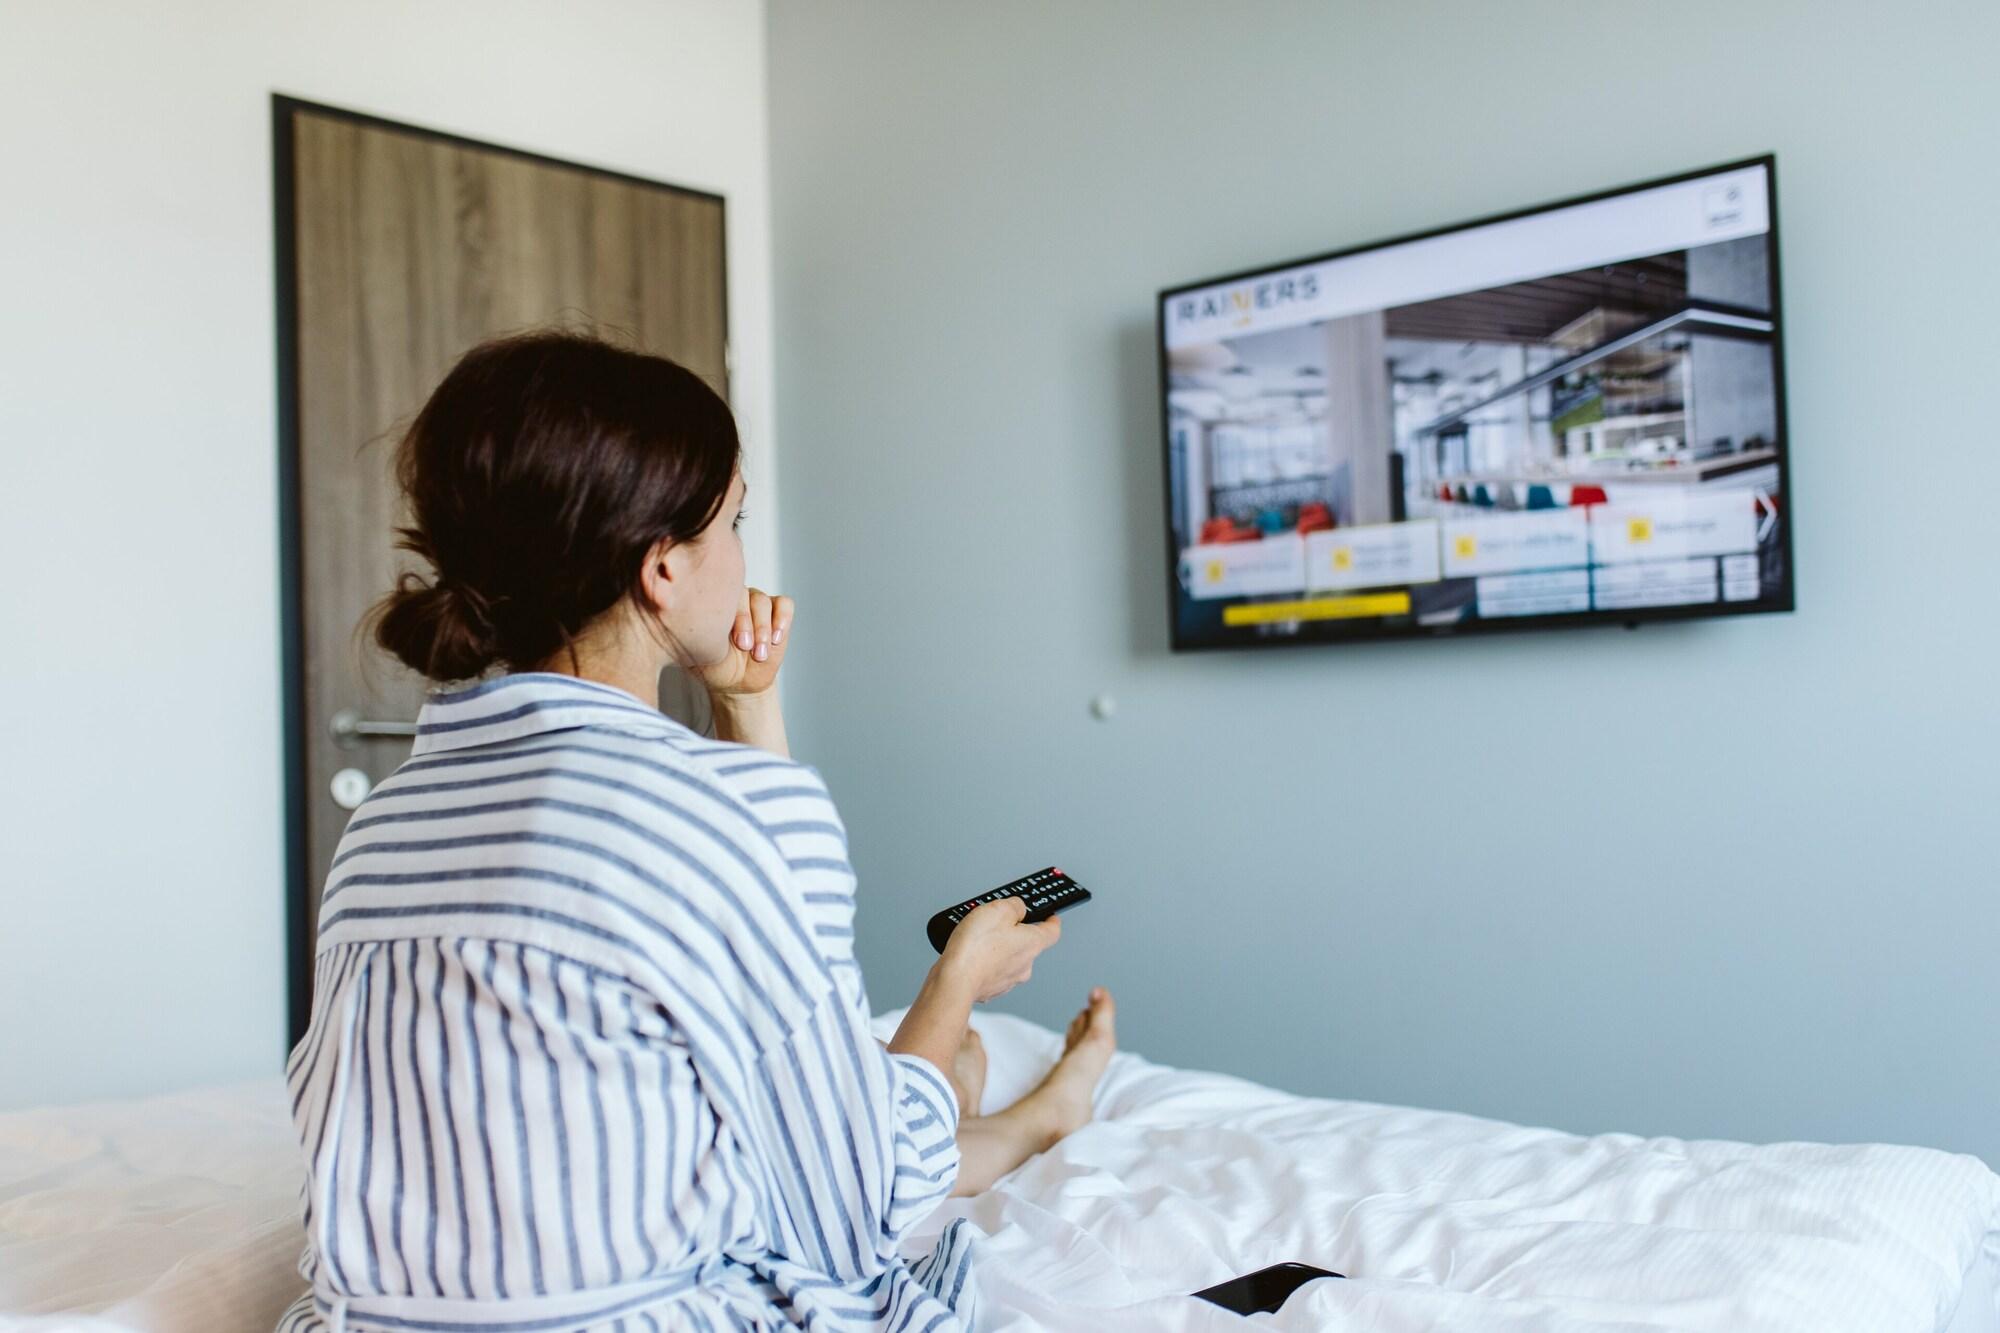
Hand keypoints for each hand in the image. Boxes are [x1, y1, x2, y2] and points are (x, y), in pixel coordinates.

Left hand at [696, 587, 793, 697]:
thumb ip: (688, 633)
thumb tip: (670, 616)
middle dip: (747, 623)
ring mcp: (756, 603)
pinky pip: (785, 605)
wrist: (736, 682)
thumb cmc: (711, 665)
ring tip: (759, 654)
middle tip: (745, 648)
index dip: (728, 616)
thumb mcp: (696, 651)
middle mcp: (734, 597)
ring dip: (764, 629)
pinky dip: (782, 620)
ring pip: (763, 602)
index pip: (719, 594)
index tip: (730, 642)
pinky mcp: (777, 612)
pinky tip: (776, 640)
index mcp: (711, 601)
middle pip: (744, 595)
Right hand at [939, 898, 1061, 1002]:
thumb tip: (1018, 908)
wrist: (954, 981)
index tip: (1050, 915)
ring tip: (978, 937)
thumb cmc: (976, 948)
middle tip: (997, 922)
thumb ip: (1015, 905)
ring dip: (998, 948)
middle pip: (1027, 944)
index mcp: (1032, 944)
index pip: (1053, 931)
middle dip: (1015, 932)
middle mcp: (1025, 965)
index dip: (1051, 920)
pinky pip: (992, 970)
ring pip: (1009, 958)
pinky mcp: (991, 988)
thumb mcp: (999, 909)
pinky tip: (971, 953)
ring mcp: (1008, 979)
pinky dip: (985, 962)